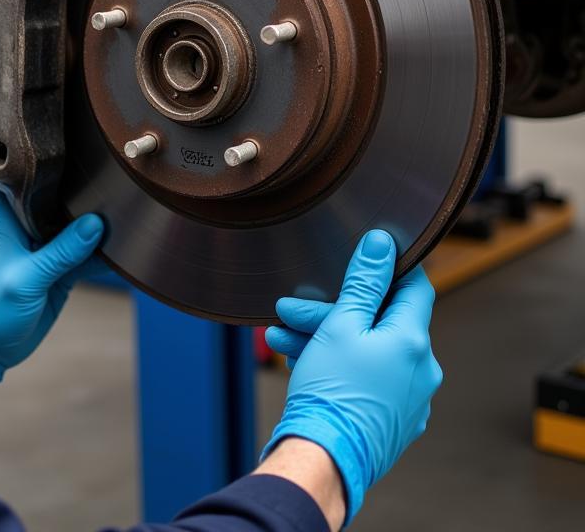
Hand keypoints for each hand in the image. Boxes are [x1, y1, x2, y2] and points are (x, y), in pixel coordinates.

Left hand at [0, 135, 103, 392]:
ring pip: (71, 221)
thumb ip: (60, 253)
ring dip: (90, 208)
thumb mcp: (25, 280)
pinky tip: (126, 232)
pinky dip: (104, 247)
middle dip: (56, 170)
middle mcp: (26, 230)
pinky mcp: (62, 271)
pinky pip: (87, 253)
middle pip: (42, 192)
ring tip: (116, 180)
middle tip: (74, 138)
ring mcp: (46, 249)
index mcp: (5, 226)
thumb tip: (96, 224)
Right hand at [262, 230, 442, 523]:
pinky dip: (338, 366)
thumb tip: (382, 244)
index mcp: (413, 342)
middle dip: (330, 310)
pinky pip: (366, 380)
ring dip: (324, 340)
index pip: (416, 287)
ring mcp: (408, 399)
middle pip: (378, 322)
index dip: (390, 269)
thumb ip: (364, 282)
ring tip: (281, 338)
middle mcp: (420, 371)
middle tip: (291, 308)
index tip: (366, 259)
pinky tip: (300, 362)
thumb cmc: (332, 392)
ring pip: (365, 352)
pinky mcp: (392, 421)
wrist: (322, 459)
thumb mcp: (340, 324)